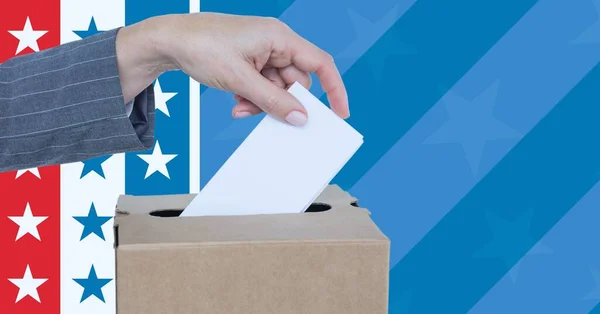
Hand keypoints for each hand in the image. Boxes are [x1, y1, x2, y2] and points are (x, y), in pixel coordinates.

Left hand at [116, 13, 348, 125]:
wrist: (169, 41)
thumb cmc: (202, 47)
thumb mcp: (240, 80)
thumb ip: (273, 101)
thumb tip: (300, 117)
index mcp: (279, 38)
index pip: (319, 63)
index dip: (334, 89)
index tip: (339, 113)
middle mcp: (275, 43)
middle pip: (296, 81)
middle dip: (281, 102)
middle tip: (260, 113)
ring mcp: (262, 52)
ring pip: (278, 87)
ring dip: (262, 102)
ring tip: (240, 107)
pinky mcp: (251, 61)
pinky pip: (264, 86)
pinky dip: (253, 97)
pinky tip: (236, 101)